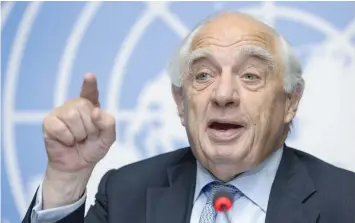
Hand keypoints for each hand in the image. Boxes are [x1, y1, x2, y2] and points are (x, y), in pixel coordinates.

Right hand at [41, 73, 115, 208]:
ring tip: (77, 139)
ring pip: (72, 115)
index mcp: (91, 106)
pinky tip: (66, 141)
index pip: (90, 92)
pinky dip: (67, 138)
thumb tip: (95, 111)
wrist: (78, 165)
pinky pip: (60, 127)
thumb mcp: (108, 138)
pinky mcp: (49, 122)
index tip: (89, 76)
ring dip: (78, 133)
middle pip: (84, 107)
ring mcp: (61, 112)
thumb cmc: (93, 148)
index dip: (89, 84)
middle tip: (87, 136)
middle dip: (90, 127)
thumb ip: (108, 124)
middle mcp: (75, 105)